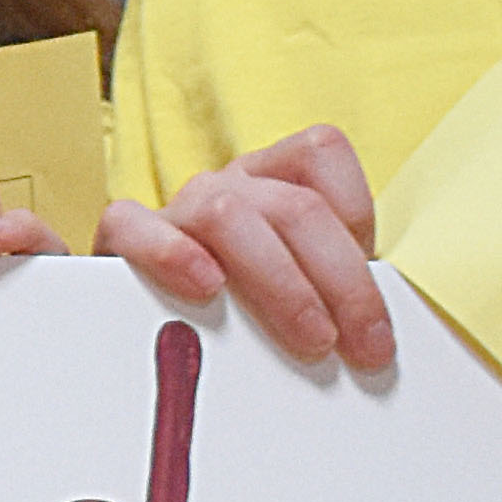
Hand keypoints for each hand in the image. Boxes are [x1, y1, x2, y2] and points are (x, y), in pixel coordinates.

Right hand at [101, 124, 387, 366]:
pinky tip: (205, 287)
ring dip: (281, 283)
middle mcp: (229, 185)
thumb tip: (379, 339)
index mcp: (273, 179)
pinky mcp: (123, 238)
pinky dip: (172, 253)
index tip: (372, 286)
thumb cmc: (243, 314)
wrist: (145, 329)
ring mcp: (176, 208)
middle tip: (364, 347)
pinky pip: (133, 223)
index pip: (320, 154)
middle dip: (343, 281)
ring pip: (228, 214)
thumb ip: (334, 293)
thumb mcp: (303, 292)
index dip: (357, 213)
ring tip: (309, 338)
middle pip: (294, 206)